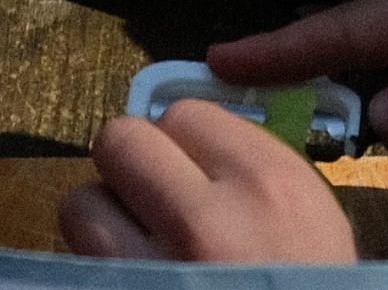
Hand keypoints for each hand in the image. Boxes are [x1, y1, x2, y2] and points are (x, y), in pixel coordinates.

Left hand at [61, 100, 356, 262]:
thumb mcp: (313, 231)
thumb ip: (251, 176)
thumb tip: (181, 138)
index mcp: (269, 188)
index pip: (184, 114)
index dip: (182, 143)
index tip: (192, 172)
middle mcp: (206, 220)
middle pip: (119, 141)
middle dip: (130, 170)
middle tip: (151, 204)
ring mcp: (150, 274)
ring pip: (79, 204)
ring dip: (100, 225)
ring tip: (136, 257)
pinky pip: (74, 269)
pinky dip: (93, 274)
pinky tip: (127, 286)